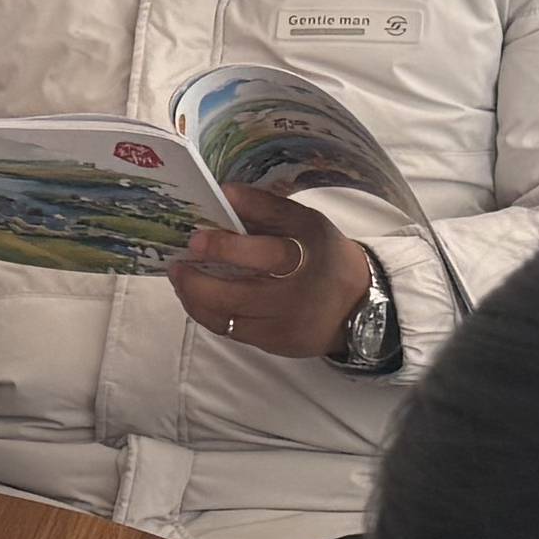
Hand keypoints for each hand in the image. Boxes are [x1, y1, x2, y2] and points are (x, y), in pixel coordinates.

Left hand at [167, 186, 369, 358]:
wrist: (360, 303)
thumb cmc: (324, 254)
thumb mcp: (306, 222)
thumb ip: (266, 207)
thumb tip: (224, 193)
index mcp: (309, 256)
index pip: (266, 253)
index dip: (226, 247)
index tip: (195, 238)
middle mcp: (298, 297)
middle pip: (239, 295)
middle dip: (199, 281)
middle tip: (179, 264)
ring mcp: (286, 326)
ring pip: (228, 319)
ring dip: (195, 298)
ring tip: (181, 278)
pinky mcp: (277, 345)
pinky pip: (232, 332)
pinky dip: (209, 313)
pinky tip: (198, 297)